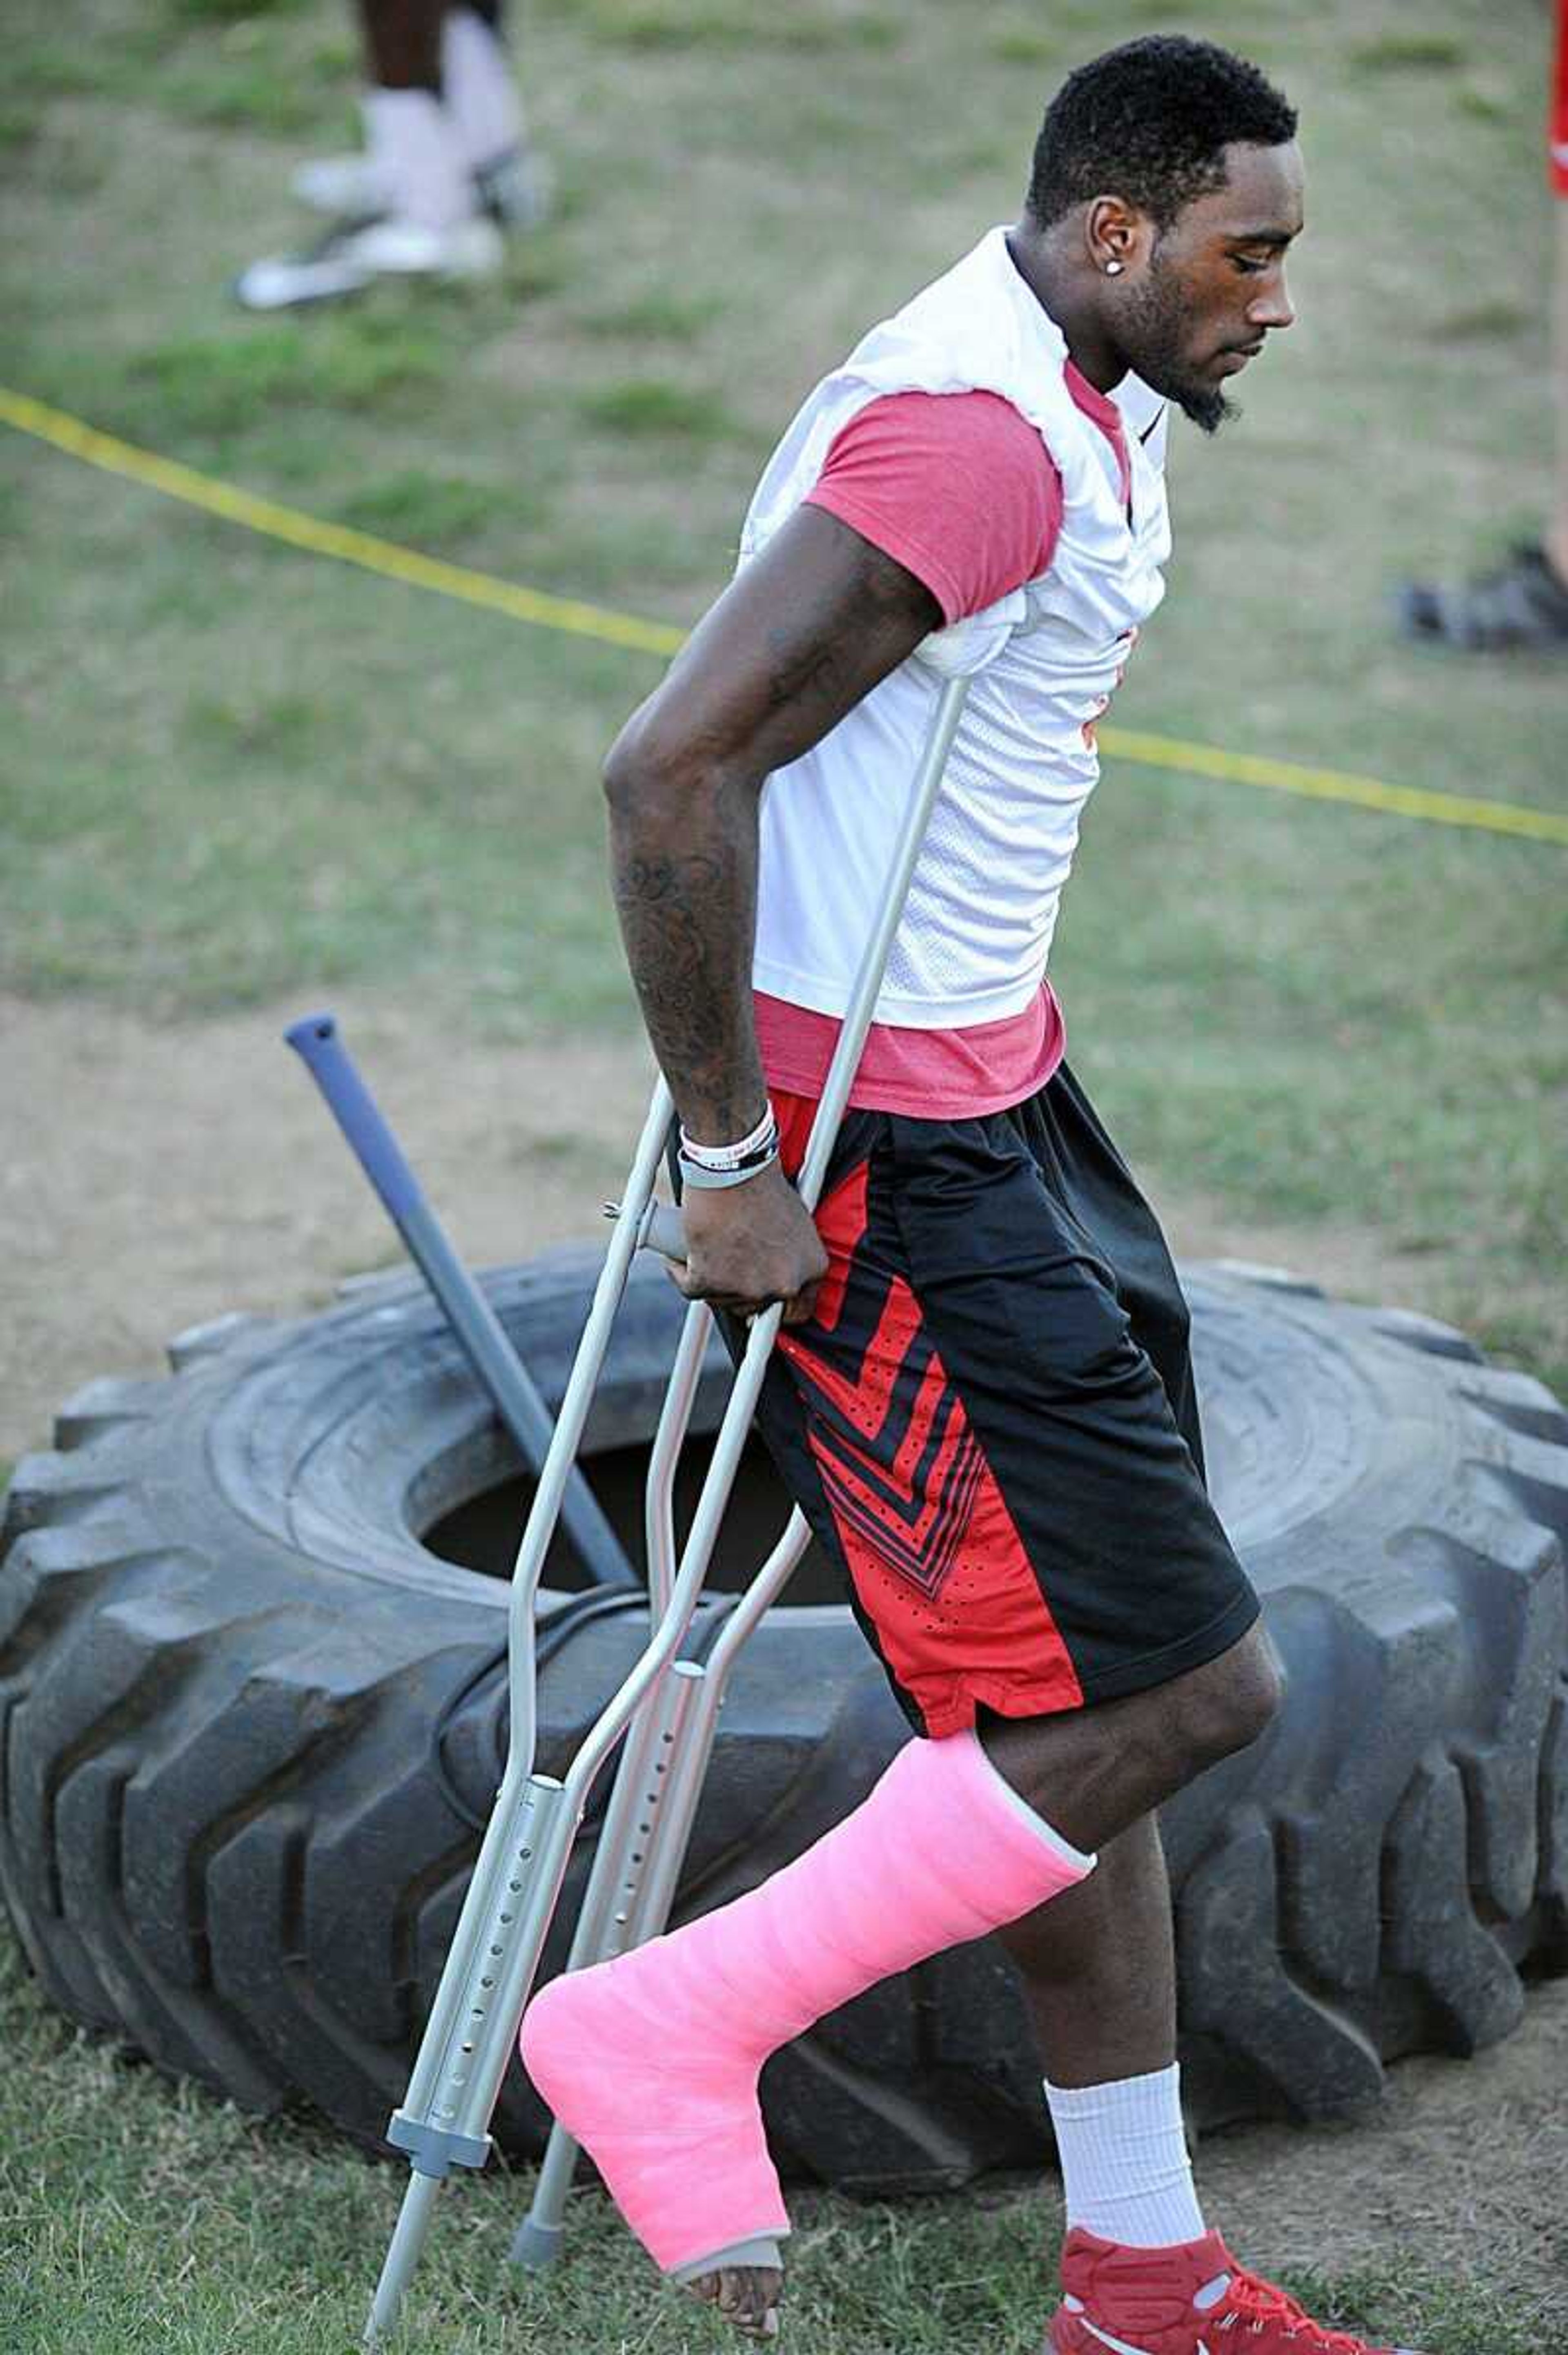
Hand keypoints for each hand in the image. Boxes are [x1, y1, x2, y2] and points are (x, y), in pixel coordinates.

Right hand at [672, 1160, 828, 1324]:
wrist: (732, 1167)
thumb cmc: (762, 1186)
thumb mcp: (794, 1225)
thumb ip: (790, 1257)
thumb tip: (774, 1275)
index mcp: (810, 1270)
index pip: (798, 1311)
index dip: (775, 1304)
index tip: (760, 1297)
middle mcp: (783, 1285)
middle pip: (754, 1306)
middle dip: (739, 1288)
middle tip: (727, 1261)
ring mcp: (747, 1287)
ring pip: (721, 1299)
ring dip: (711, 1280)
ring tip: (709, 1248)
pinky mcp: (710, 1281)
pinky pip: (689, 1288)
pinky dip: (681, 1272)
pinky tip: (680, 1257)